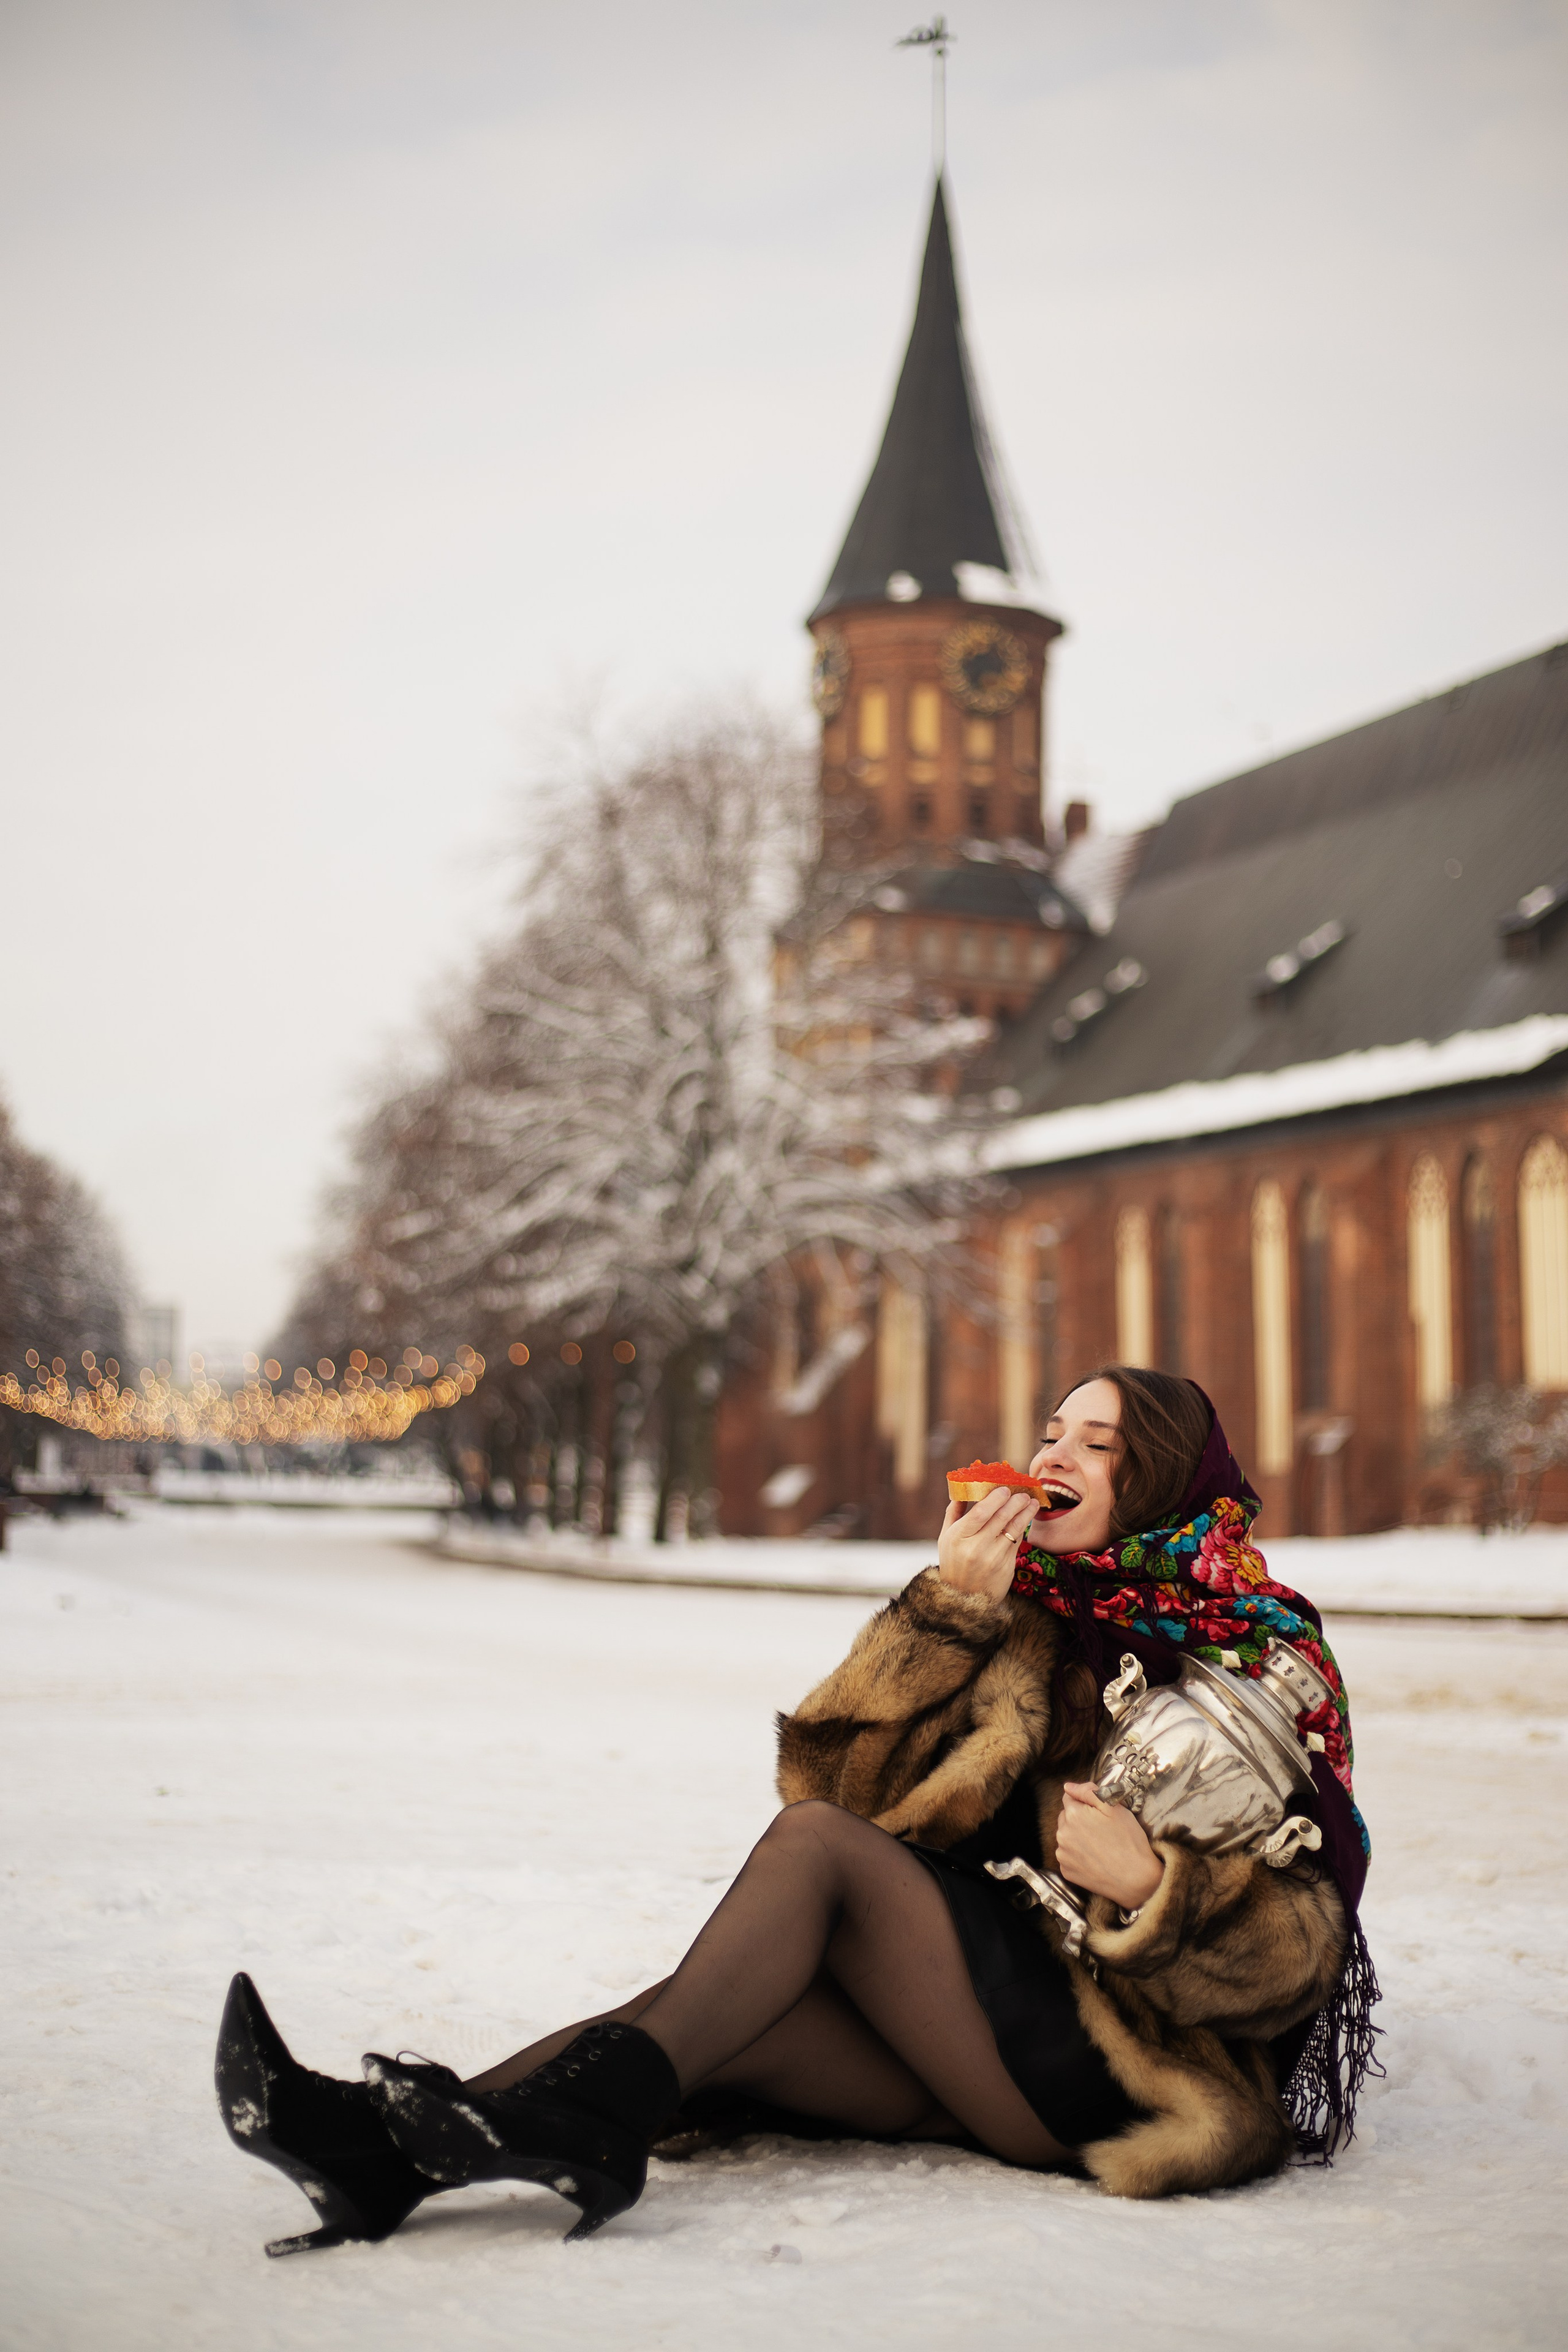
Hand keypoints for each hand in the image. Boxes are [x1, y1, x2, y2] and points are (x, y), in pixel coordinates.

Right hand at [936, 1487, 1037, 1599]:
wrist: (963, 1597)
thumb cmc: (953, 1562)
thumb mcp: (946, 1537)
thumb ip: (953, 1512)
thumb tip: (962, 1488)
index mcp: (958, 1537)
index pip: (980, 1513)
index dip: (995, 1499)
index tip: (1005, 1489)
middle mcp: (976, 1548)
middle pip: (1000, 1518)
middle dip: (1015, 1502)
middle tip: (1023, 1492)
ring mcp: (993, 1558)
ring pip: (1014, 1528)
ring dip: (1025, 1512)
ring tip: (1032, 1502)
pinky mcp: (1006, 1567)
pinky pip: (1017, 1541)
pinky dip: (1023, 1527)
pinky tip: (1027, 1518)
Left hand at [1055, 1783, 1164, 1908]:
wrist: (1136, 1879)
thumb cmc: (1128, 1841)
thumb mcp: (1114, 1807)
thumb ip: (1088, 1792)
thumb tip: (1068, 1786)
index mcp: (1073, 1814)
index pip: (1069, 1798)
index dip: (1085, 1803)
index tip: (1098, 1814)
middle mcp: (1062, 1834)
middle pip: (1066, 1818)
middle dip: (1079, 1819)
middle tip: (1101, 1830)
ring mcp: (1063, 1854)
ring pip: (1066, 1837)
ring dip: (1077, 1837)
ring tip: (1100, 1845)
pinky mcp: (1066, 1871)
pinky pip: (1068, 1856)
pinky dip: (1077, 1856)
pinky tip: (1095, 1859)